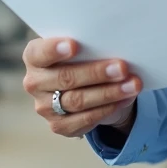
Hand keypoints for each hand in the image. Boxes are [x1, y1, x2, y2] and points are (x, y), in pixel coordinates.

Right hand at [22, 37, 142, 137]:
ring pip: (78, 101)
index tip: (74, 45)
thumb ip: (86, 43)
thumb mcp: (80, 46)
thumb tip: (113, 42)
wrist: (82, 85)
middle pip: (65, 78)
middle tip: (122, 67)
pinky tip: (125, 99)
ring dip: (108, 93)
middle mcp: (34, 83)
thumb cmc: (81, 57)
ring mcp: (44, 107)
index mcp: (34, 57)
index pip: (38, 53)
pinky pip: (85, 119)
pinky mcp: (58, 125)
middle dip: (96, 73)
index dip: (54, 49)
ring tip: (132, 84)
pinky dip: (108, 108)